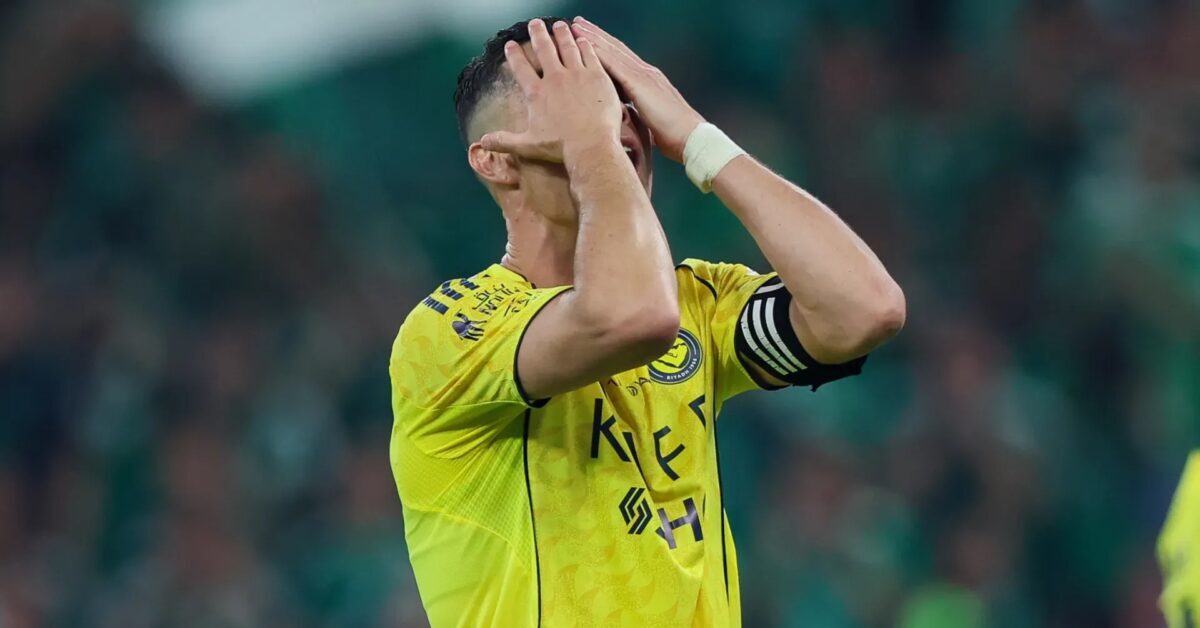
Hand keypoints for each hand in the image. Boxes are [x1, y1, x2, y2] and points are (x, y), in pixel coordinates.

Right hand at [480, 19, 622, 162]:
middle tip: (535, 23)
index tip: (510, 44)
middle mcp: (555, 78)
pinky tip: (582, 39)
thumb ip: (505, 140)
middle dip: (538, 34)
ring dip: (562, 34)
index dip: (514, 54)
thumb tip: (484, 141)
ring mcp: (577, 74)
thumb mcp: (528, 145)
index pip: (521, 68)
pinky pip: (589, 54)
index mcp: (536, 93)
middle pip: (544, 49)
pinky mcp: (597, 76)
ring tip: (559, 25)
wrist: (591, 146)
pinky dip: (584, 44)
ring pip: (567, 46)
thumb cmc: (560, 147)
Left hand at [571, 17, 705, 162]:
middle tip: (578, 22)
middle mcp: (645, 72)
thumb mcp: (649, 117)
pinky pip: (615, 64)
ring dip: (593, 37)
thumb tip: (622, 113)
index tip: (588, 36)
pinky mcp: (640, 83)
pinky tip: (586, 46)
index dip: (604, 45)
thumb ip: (636, 108)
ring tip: (576, 26)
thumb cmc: (672, 133)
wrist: (690, 136)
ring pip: (613, 51)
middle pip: (615, 48)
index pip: (621, 57)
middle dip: (596, 34)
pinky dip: (600, 53)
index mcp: (647, 80)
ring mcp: (643, 75)